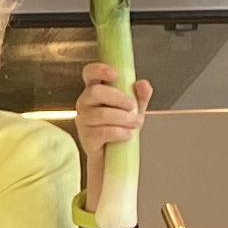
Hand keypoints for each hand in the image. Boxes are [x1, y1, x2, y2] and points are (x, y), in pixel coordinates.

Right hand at [73, 63, 149, 218]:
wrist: (115, 157)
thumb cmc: (120, 127)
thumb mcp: (135, 109)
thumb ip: (141, 95)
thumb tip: (143, 84)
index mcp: (95, 90)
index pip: (89, 73)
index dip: (99, 70)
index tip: (114, 74)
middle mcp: (85, 103)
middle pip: (96, 92)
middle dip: (118, 98)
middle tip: (133, 107)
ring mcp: (83, 120)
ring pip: (102, 114)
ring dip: (123, 118)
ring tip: (136, 123)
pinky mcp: (86, 138)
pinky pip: (103, 132)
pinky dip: (119, 132)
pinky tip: (127, 134)